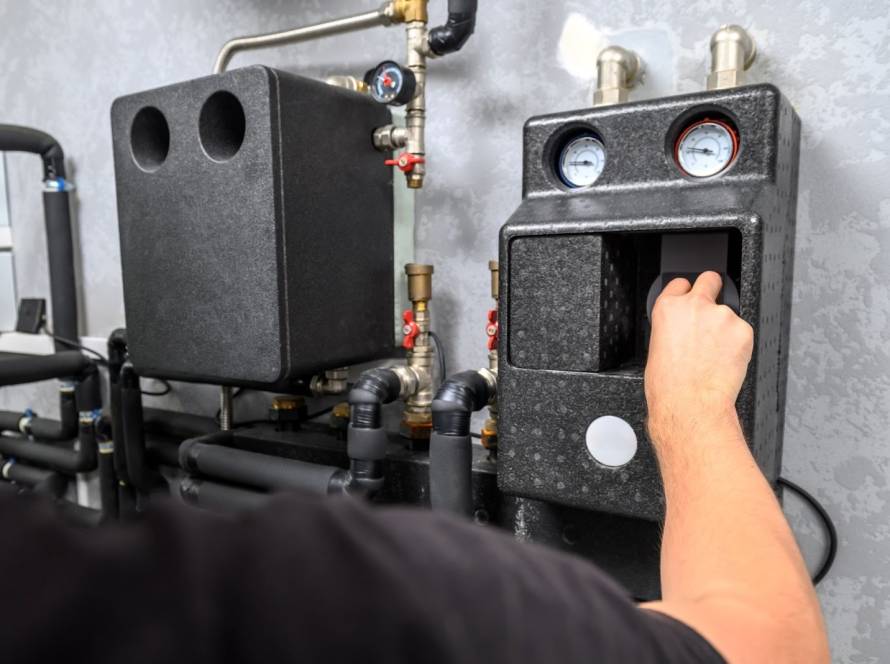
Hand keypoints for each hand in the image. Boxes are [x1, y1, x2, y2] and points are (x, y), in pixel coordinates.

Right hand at [645, 272, 752, 441]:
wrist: (690, 404)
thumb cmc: (668, 385)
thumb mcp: (657, 347)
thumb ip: (672, 327)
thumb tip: (682, 330)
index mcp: (668, 308)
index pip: (681, 283)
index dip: (687, 293)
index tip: (690, 300)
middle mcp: (695, 305)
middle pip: (710, 279)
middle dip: (712, 290)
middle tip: (712, 313)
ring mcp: (722, 316)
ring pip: (729, 314)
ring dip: (725, 330)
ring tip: (715, 356)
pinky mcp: (743, 330)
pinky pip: (742, 333)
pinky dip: (738, 345)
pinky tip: (725, 361)